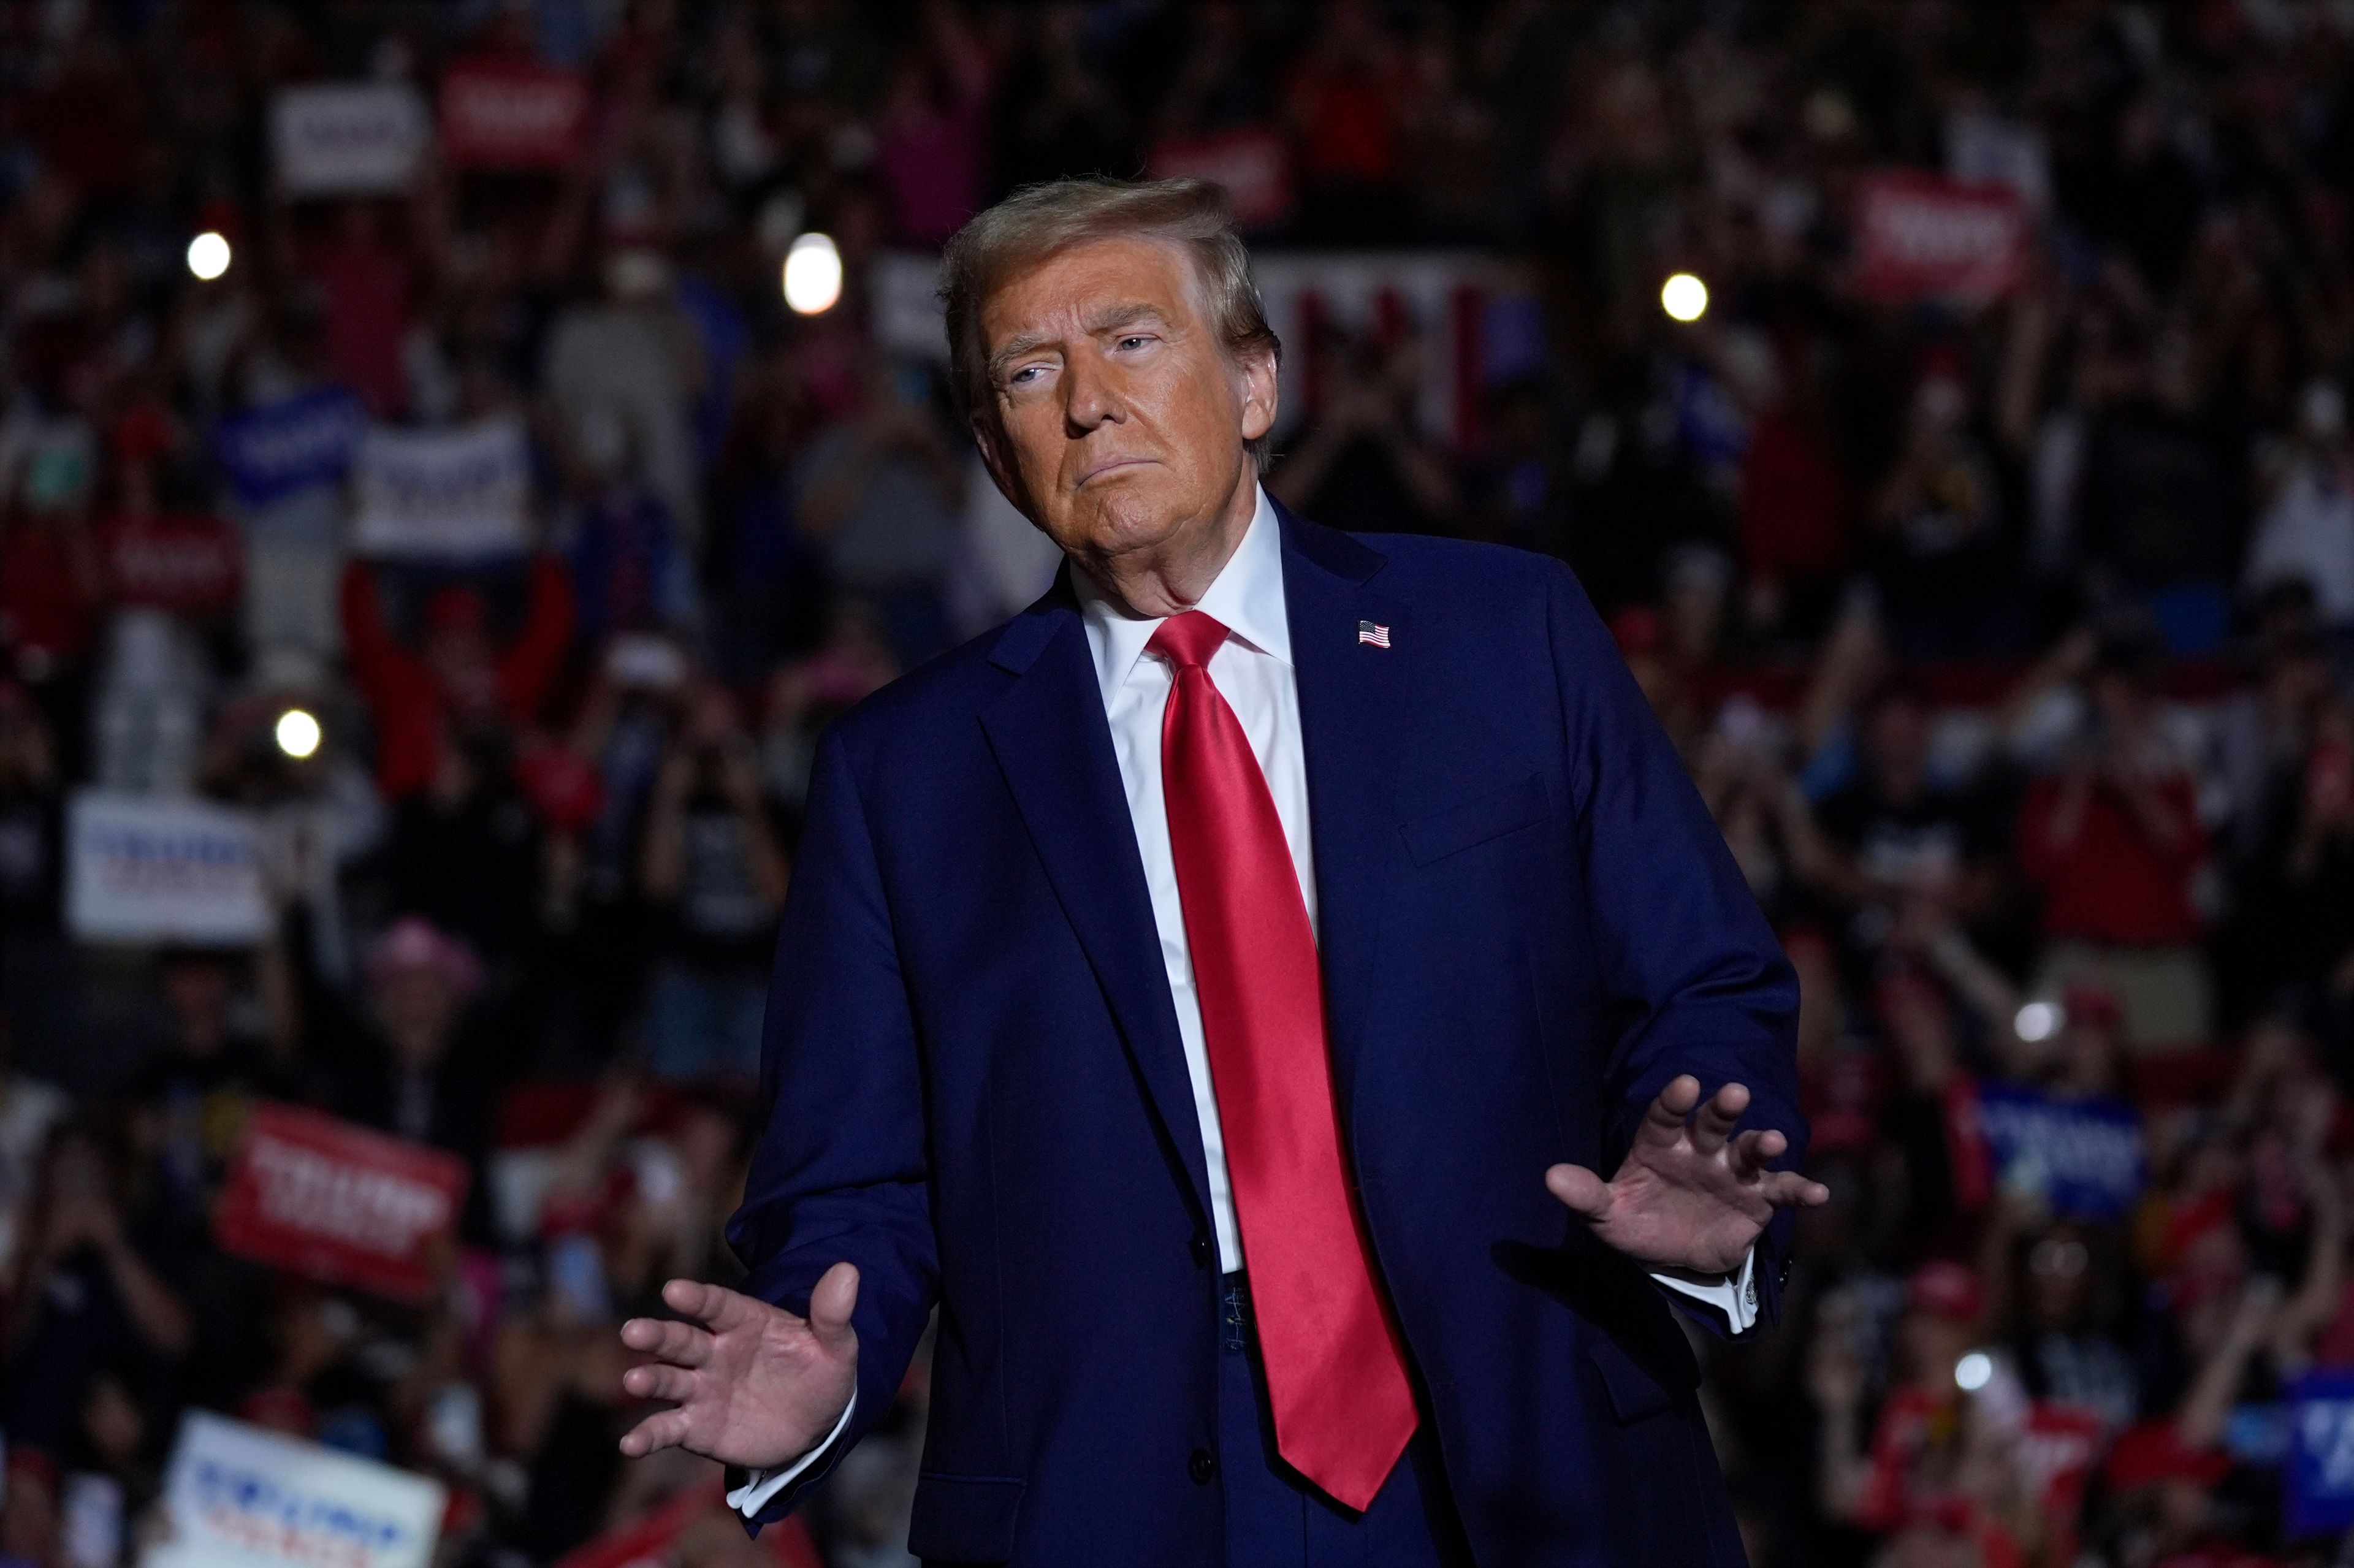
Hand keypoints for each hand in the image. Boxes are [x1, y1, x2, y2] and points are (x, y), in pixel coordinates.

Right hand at [617, 1264, 859, 1470]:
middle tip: (634, 1331)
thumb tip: (849, 1270)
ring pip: (669, 1381)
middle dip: (657, 1336)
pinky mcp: (696, 1427)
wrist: (816, 1424)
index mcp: (746, 1323)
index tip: (674, 1291)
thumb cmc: (820, 1373)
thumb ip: (833, 1313)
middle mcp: (716, 1352)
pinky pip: (668, 1429)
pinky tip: (630, 1444)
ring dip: (649, 1380)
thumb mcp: (836, 1346)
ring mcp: (702, 1389)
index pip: (718, 1306)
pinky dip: (648, 1436)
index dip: (697, 1298)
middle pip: (682, 1340)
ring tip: (633, 1382)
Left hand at [1545, 1077, 1827, 1275]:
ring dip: (1761, 1143)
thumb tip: (1551, 1178)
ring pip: (1749, 1150)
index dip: (1674, 1100)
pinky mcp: (1758, 1199)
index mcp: (1660, 1144)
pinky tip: (1819, 1193)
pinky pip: (1781, 1190)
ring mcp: (1732, 1172)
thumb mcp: (1606, 1213)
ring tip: (1772, 1141)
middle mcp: (1700, 1150)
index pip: (1665, 1116)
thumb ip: (1584, 1195)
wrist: (1671, 1253)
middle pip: (1712, 1123)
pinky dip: (1800, 1189)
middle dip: (1723, 1109)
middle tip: (1734, 1093)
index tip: (1684, 1085)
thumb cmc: (1636, 1220)